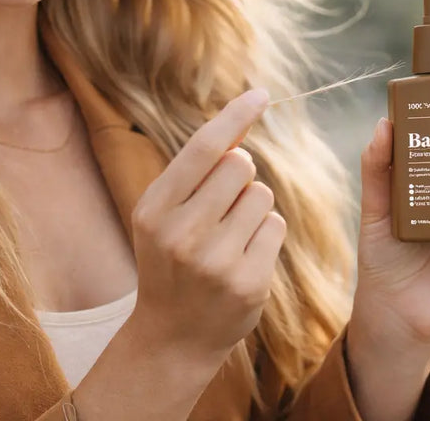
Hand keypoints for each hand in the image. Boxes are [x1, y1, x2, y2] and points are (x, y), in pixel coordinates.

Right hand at [128, 88, 285, 363]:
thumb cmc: (170, 260)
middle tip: (221, 205)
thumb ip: (195, 171)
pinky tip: (242, 257)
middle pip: (240, 165)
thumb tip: (239, 119)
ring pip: (263, 195)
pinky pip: (275, 226)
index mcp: (154, 209)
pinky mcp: (248, 283)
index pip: (204, 148)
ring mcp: (216, 262)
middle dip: (240, 175)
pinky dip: (264, 234)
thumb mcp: (163, 214)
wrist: (172, 336)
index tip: (261, 94)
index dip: (235, 116)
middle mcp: (182, 234)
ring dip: (253, 207)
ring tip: (228, 235)